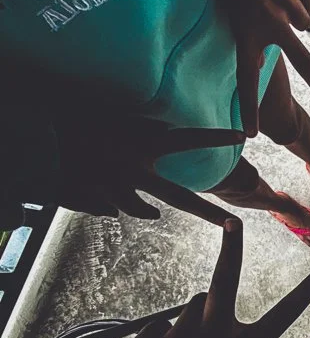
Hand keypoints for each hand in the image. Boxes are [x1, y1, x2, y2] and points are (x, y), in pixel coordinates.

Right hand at [50, 114, 244, 225]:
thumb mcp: (111, 115)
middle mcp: (136, 169)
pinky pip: (116, 208)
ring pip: (144, 209)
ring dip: (149, 210)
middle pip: (180, 198)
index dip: (216, 137)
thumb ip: (140, 127)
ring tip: (155, 213)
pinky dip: (119, 206)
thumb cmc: (75, 121)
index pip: (189, 139)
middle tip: (231, 222)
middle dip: (207, 212)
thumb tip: (163, 132)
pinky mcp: (99, 199)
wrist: (41, 145)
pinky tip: (118, 205)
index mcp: (142, 142)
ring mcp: (119, 189)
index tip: (241, 135)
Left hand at [74, 218, 309, 337]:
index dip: (306, 292)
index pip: (283, 316)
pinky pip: (162, 324)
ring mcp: (183, 332)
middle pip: (225, 279)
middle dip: (231, 247)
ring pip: (193, 305)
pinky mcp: (155, 337)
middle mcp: (214, 333)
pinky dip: (165, 336)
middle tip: (232, 221)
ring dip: (194, 319)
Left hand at [204, 0, 309, 135]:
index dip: (249, 106)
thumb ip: (251, 36)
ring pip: (305, 21)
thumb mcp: (233, 6)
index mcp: (245, 29)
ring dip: (295, 10)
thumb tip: (263, 60)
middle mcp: (268, 19)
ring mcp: (287, 1)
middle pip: (304, 62)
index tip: (251, 134)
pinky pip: (309, 2)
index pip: (246, 76)